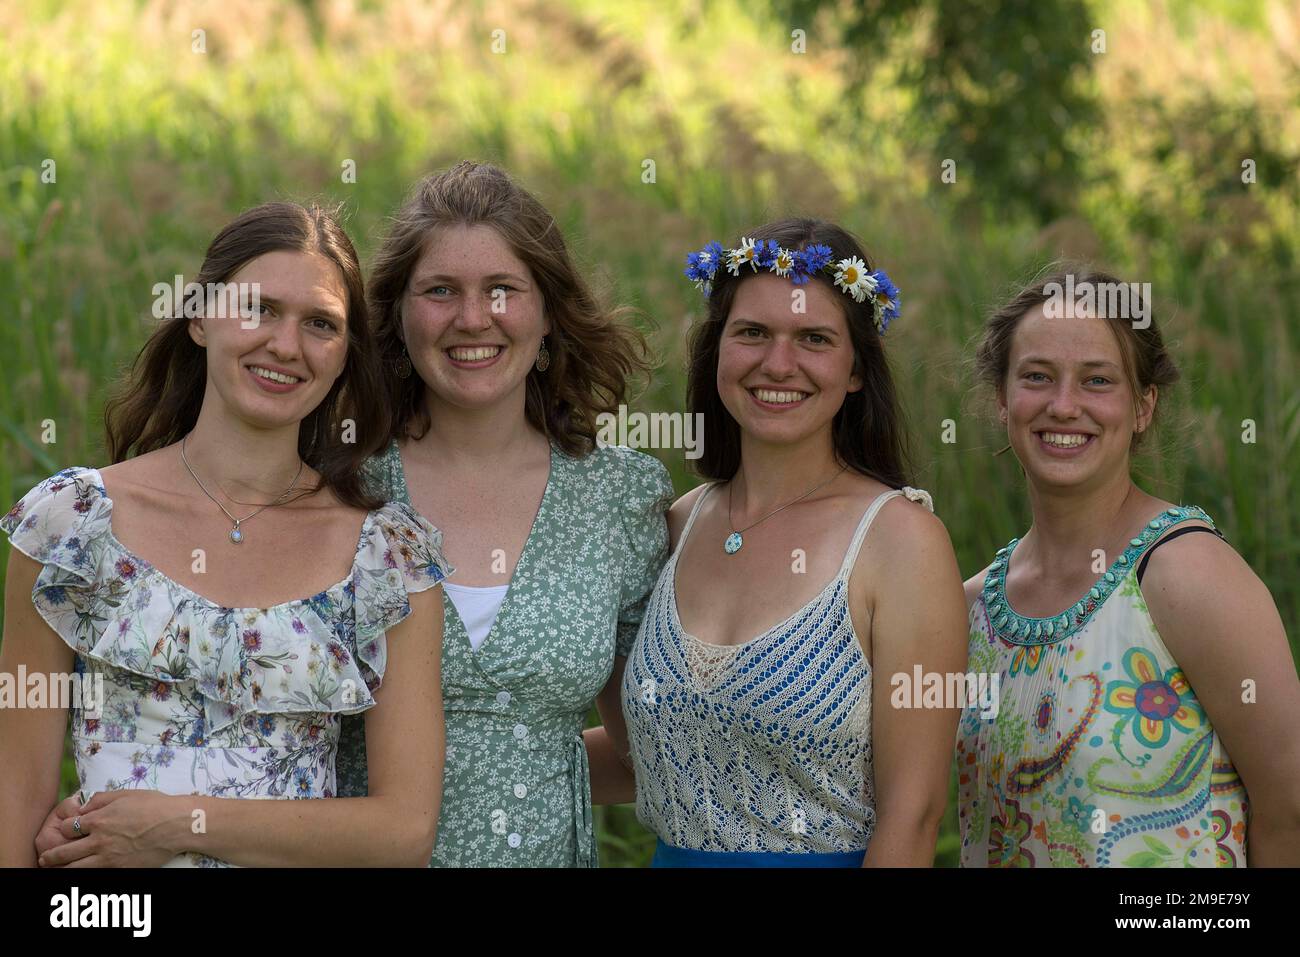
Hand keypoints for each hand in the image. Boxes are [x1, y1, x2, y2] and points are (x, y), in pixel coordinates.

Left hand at [38, 790, 182, 867]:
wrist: (176, 825)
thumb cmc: (154, 805)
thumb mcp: (125, 794)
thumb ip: (100, 799)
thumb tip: (83, 806)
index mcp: (99, 820)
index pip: (67, 827)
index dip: (63, 828)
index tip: (65, 830)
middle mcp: (99, 840)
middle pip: (63, 852)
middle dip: (51, 855)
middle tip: (45, 858)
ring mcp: (108, 858)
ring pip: (73, 869)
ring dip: (61, 869)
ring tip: (55, 869)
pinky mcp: (119, 870)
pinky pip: (93, 875)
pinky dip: (82, 875)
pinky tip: (80, 873)